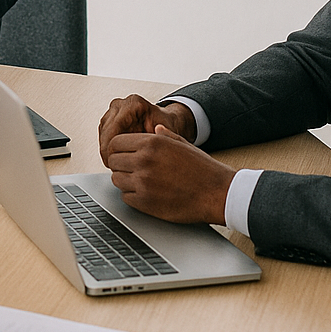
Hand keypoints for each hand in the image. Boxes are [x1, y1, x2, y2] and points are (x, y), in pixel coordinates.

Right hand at [98, 94, 196, 165]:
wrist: (164, 121)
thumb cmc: (165, 126)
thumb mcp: (165, 134)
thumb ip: (152, 143)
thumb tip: (144, 156)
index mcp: (133, 104)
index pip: (114, 130)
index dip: (113, 150)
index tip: (117, 163)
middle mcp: (120, 105)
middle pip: (105, 133)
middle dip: (110, 153)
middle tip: (117, 168)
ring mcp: (112, 111)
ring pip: (102, 136)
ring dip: (108, 152)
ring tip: (119, 165)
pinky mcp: (108, 119)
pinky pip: (103, 137)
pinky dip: (108, 149)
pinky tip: (118, 157)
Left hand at [105, 125, 235, 225]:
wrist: (217, 193)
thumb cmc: (203, 169)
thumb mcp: (183, 144)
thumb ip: (164, 135)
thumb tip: (155, 129)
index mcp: (152, 142)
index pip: (115, 142)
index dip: (118, 149)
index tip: (123, 155)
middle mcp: (144, 159)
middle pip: (113, 161)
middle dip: (121, 165)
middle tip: (132, 169)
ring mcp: (143, 182)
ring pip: (116, 179)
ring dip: (125, 180)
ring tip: (141, 182)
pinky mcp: (145, 202)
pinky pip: (125, 197)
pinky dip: (132, 196)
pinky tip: (146, 194)